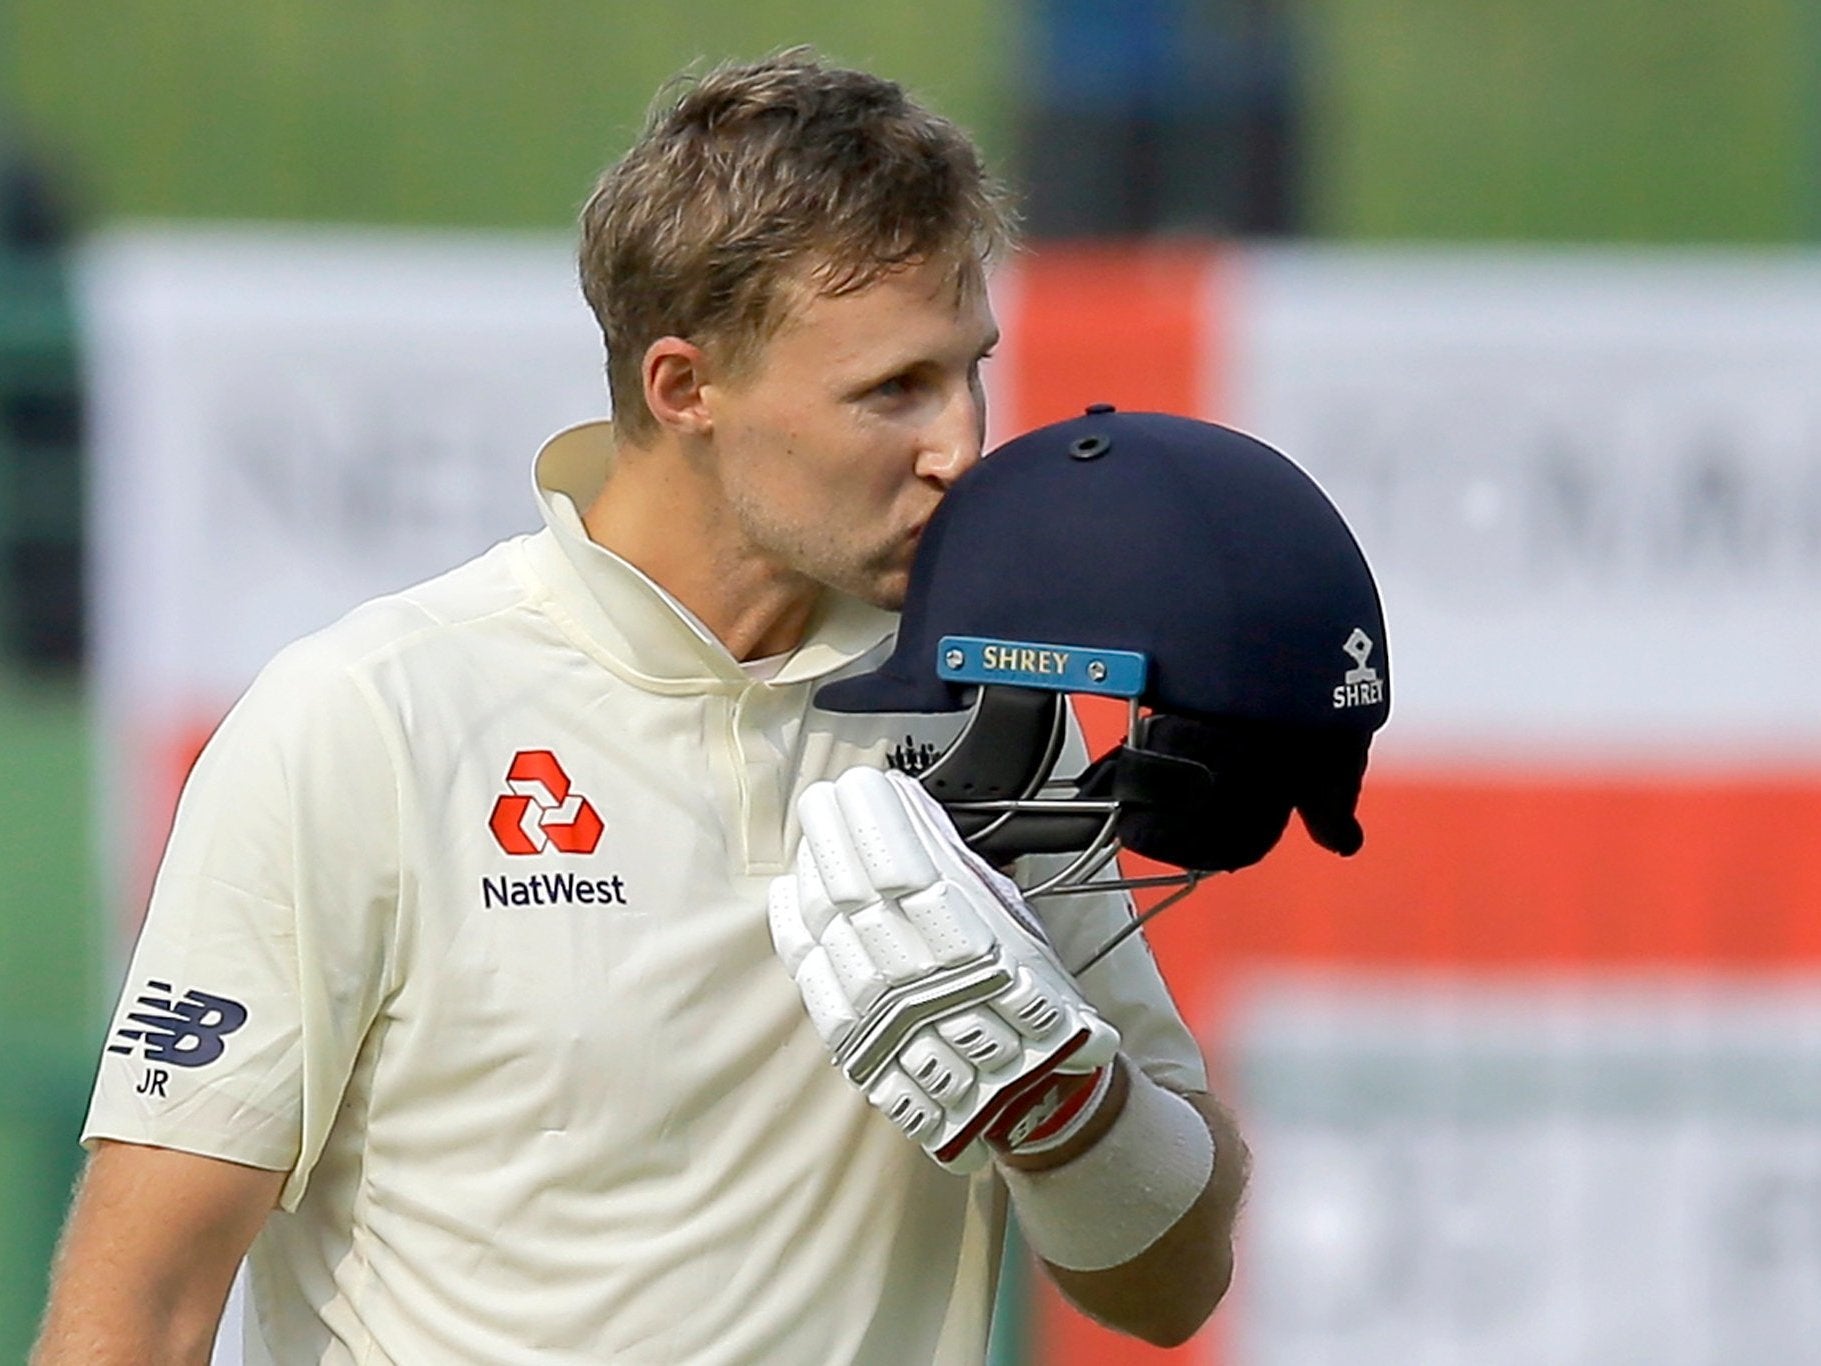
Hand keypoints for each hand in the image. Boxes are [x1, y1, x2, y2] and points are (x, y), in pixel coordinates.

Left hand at [769, 767, 1119, 1172]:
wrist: (1030, 1093)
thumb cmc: (1029, 996)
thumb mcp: (1013, 917)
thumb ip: (955, 863)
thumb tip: (906, 803)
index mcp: (975, 942)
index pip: (900, 863)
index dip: (870, 819)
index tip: (858, 785)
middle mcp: (922, 980)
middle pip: (853, 890)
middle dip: (830, 833)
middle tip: (822, 798)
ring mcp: (882, 1015)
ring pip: (827, 930)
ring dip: (810, 873)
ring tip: (812, 839)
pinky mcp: (856, 1044)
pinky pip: (812, 978)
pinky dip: (793, 928)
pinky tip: (789, 889)